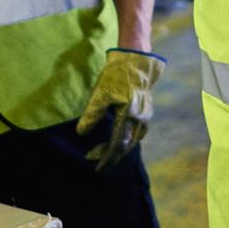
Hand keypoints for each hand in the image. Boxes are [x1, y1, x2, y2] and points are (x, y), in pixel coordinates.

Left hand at [76, 48, 164, 171]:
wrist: (136, 62)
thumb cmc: (117, 76)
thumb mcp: (100, 94)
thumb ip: (92, 115)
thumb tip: (81, 133)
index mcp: (128, 116)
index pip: (116, 145)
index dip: (105, 157)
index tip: (95, 165)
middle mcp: (139, 120)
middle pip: (125, 146)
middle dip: (111, 157)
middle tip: (98, 164)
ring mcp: (145, 117)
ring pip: (133, 141)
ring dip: (119, 150)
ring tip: (106, 154)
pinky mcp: (146, 112)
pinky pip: (138, 133)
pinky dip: (127, 140)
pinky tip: (120, 139)